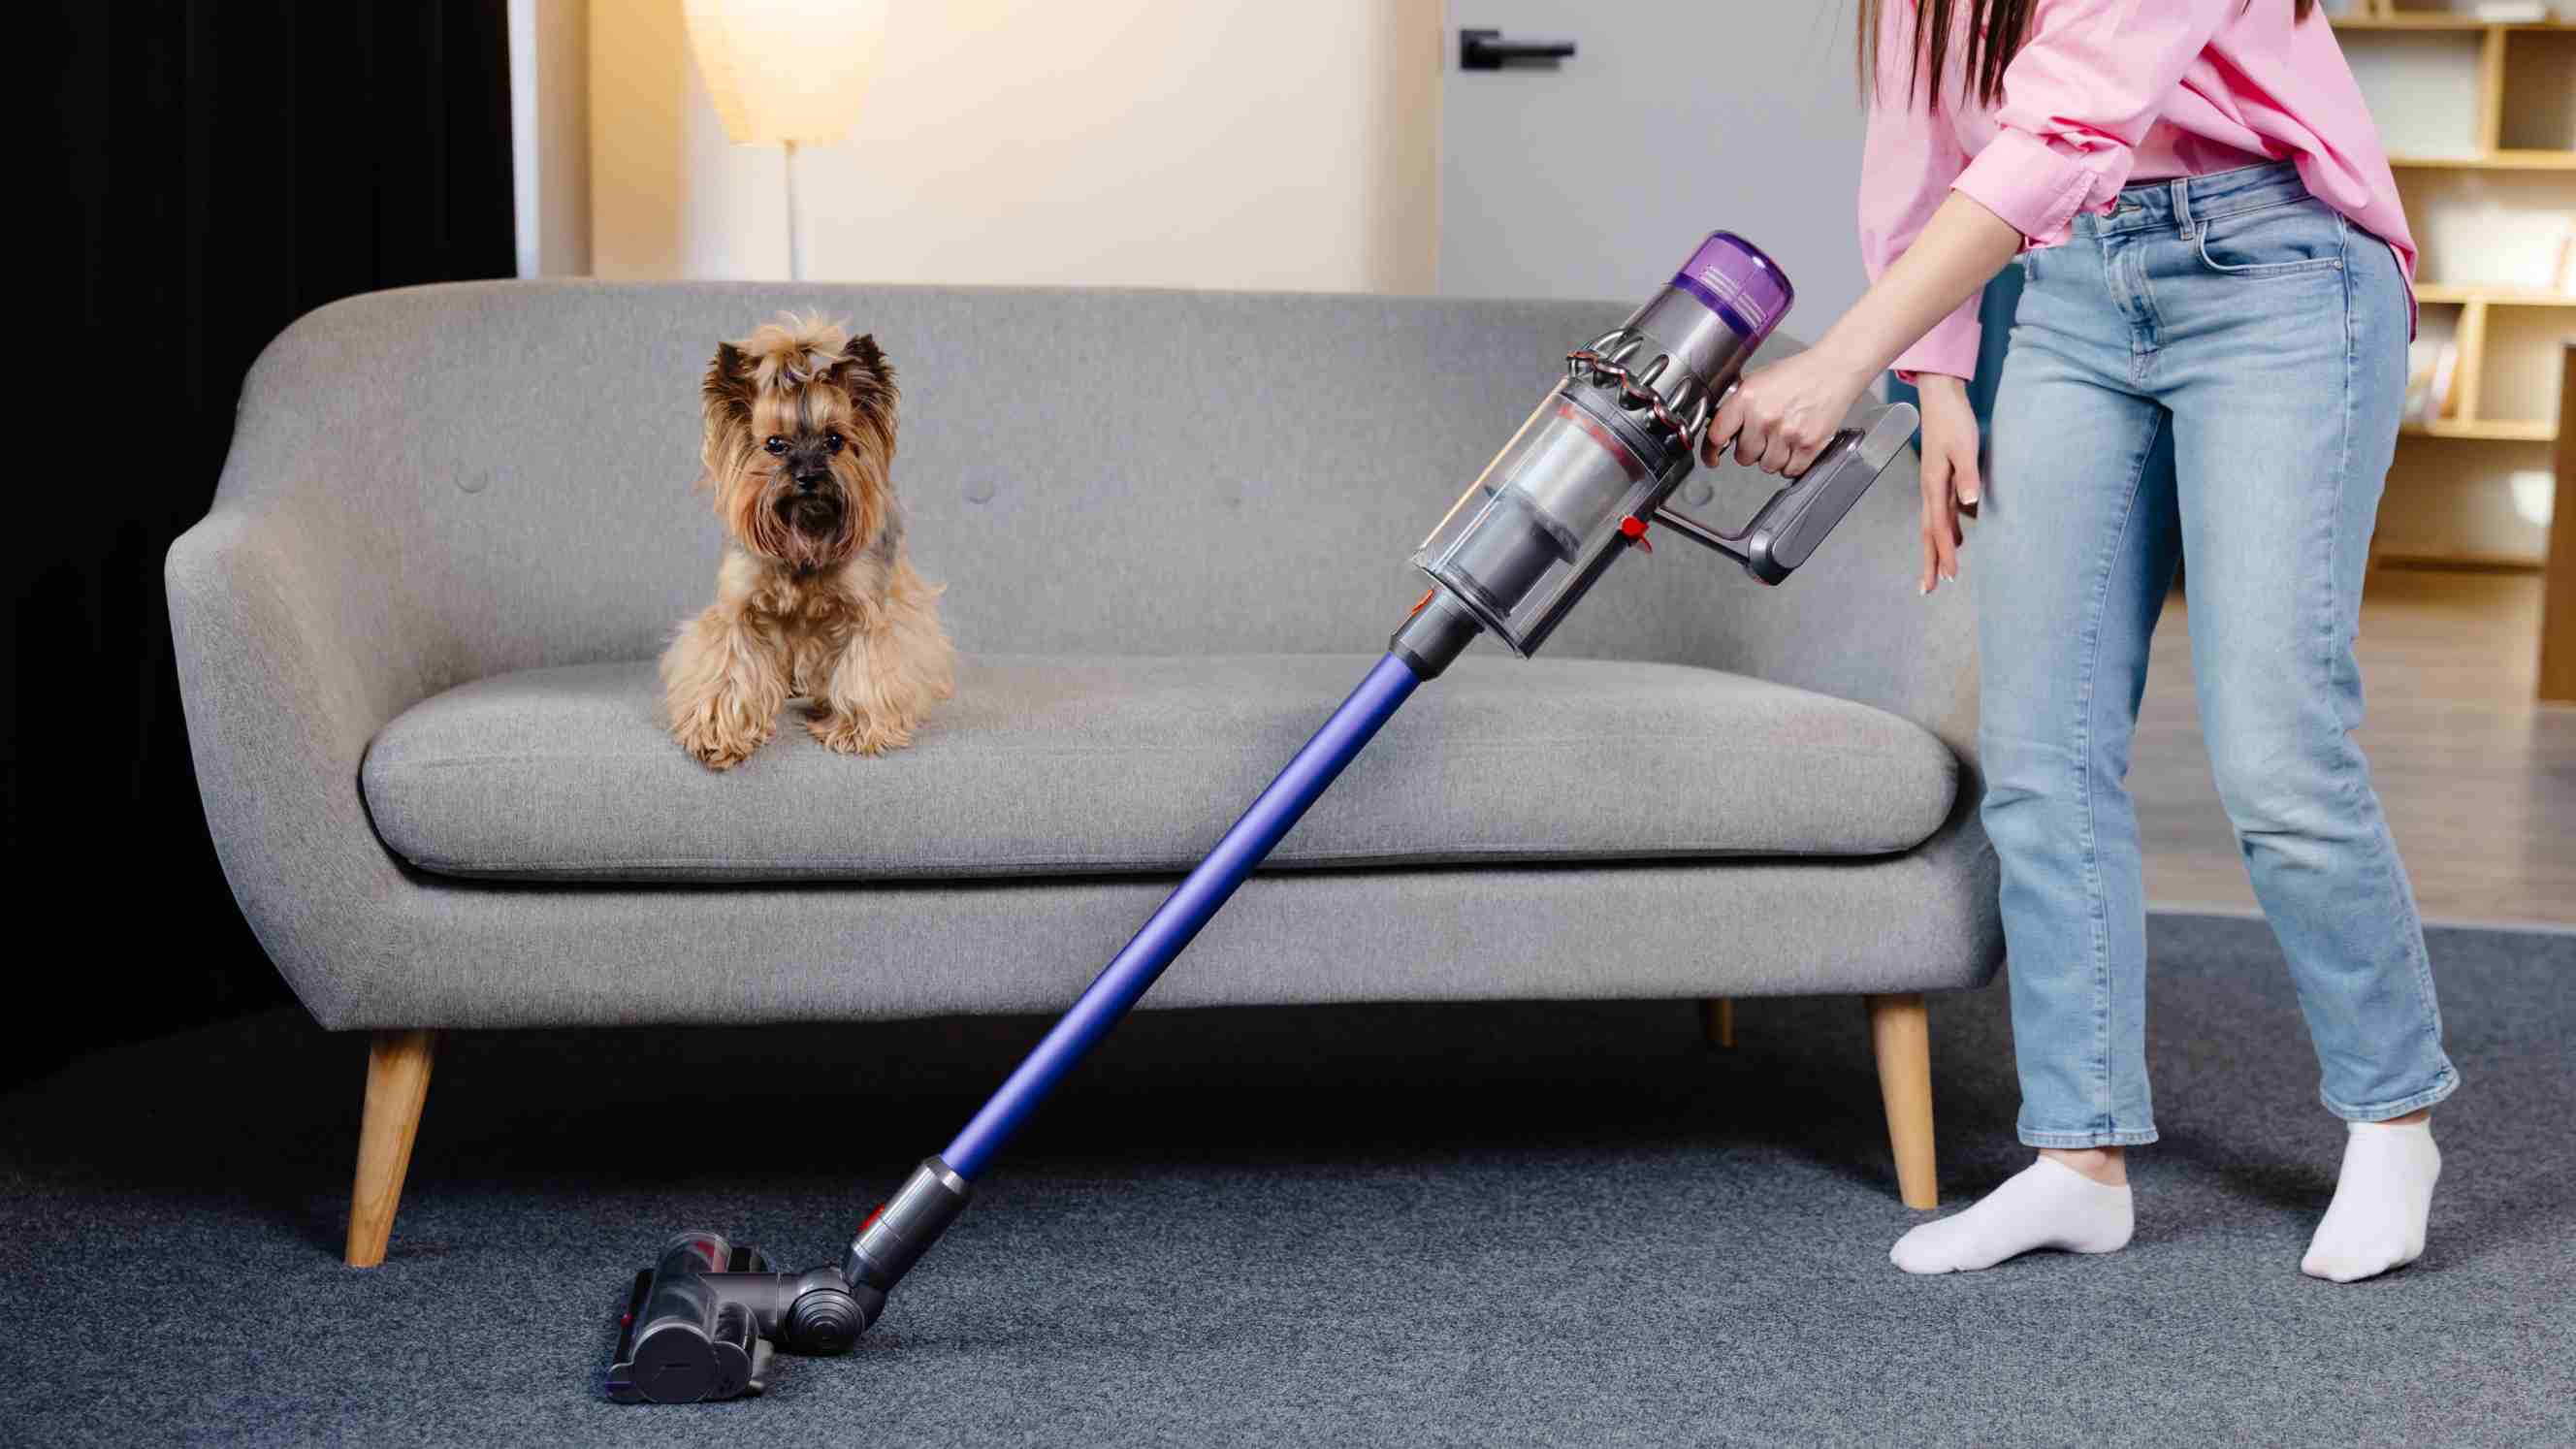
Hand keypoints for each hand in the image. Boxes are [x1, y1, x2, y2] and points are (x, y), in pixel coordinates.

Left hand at [1701, 346, 1875, 478]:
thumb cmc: (1797, 374)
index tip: (1712, 458)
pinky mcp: (1809, 445)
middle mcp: (1765, 418)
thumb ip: (1738, 404)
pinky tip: (1795, 446)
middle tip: (1765, 435)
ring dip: (1772, 458)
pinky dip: (1792, 464)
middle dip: (1751, 450)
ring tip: (1783, 438)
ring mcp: (1787, 433)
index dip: (1711, 451)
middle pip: (1744, 457)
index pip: (1717, 435)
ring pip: (1767, 466)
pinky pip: (1790, 471)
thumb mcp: (1758, 379)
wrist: (1833, 370)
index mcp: (1747, 399)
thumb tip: (1720, 427)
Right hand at [1914, 375, 1979, 594]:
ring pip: (1933, 525)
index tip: (1951, 576)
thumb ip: (1968, 476)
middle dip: (1929, 562)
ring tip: (1941, 572)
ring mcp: (1934, 485)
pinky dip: (1946, 529)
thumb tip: (1970, 504)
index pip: (1939, 528)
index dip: (1945, 553)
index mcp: (1935, 485)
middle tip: (1929, 589)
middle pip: (1928, 534)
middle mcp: (1931, 489)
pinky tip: (1957, 537)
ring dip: (1936, 549)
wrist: (1941, 396)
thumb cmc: (1953, 419)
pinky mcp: (1941, 478)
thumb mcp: (1965, 447)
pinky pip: (1941, 512)